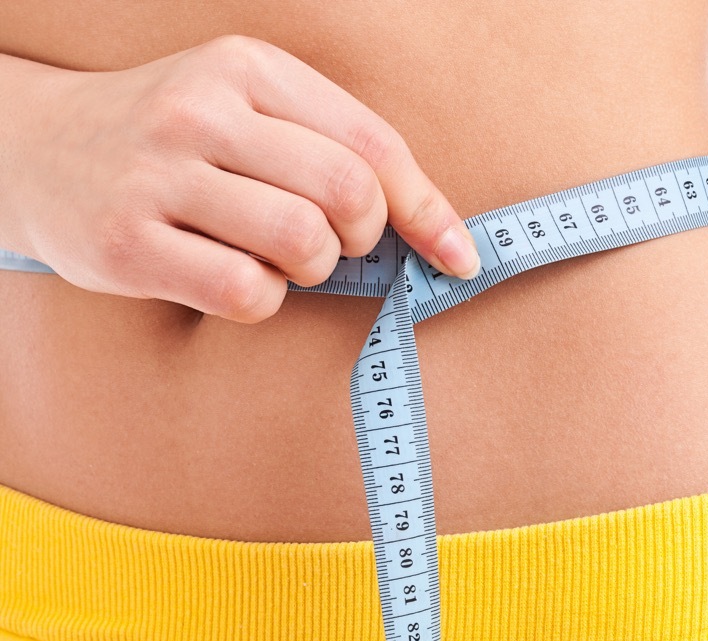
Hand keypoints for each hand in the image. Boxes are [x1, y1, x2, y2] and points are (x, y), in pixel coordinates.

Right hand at [14, 34, 480, 321]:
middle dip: (359, 236)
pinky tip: (231, 275)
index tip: (458, 258)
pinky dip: (261, 299)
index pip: (372, 144)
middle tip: (331, 242)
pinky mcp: (127, 243)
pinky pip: (246, 293)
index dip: (426, 210)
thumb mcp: (249, 110)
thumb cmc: (175, 142)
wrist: (35, 149)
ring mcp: (157, 175)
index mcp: (246, 67)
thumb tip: (443, 237)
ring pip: (301, 243)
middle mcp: (200, 111)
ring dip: (309, 269)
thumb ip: (335, 150)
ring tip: (276, 256)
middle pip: (346, 192)